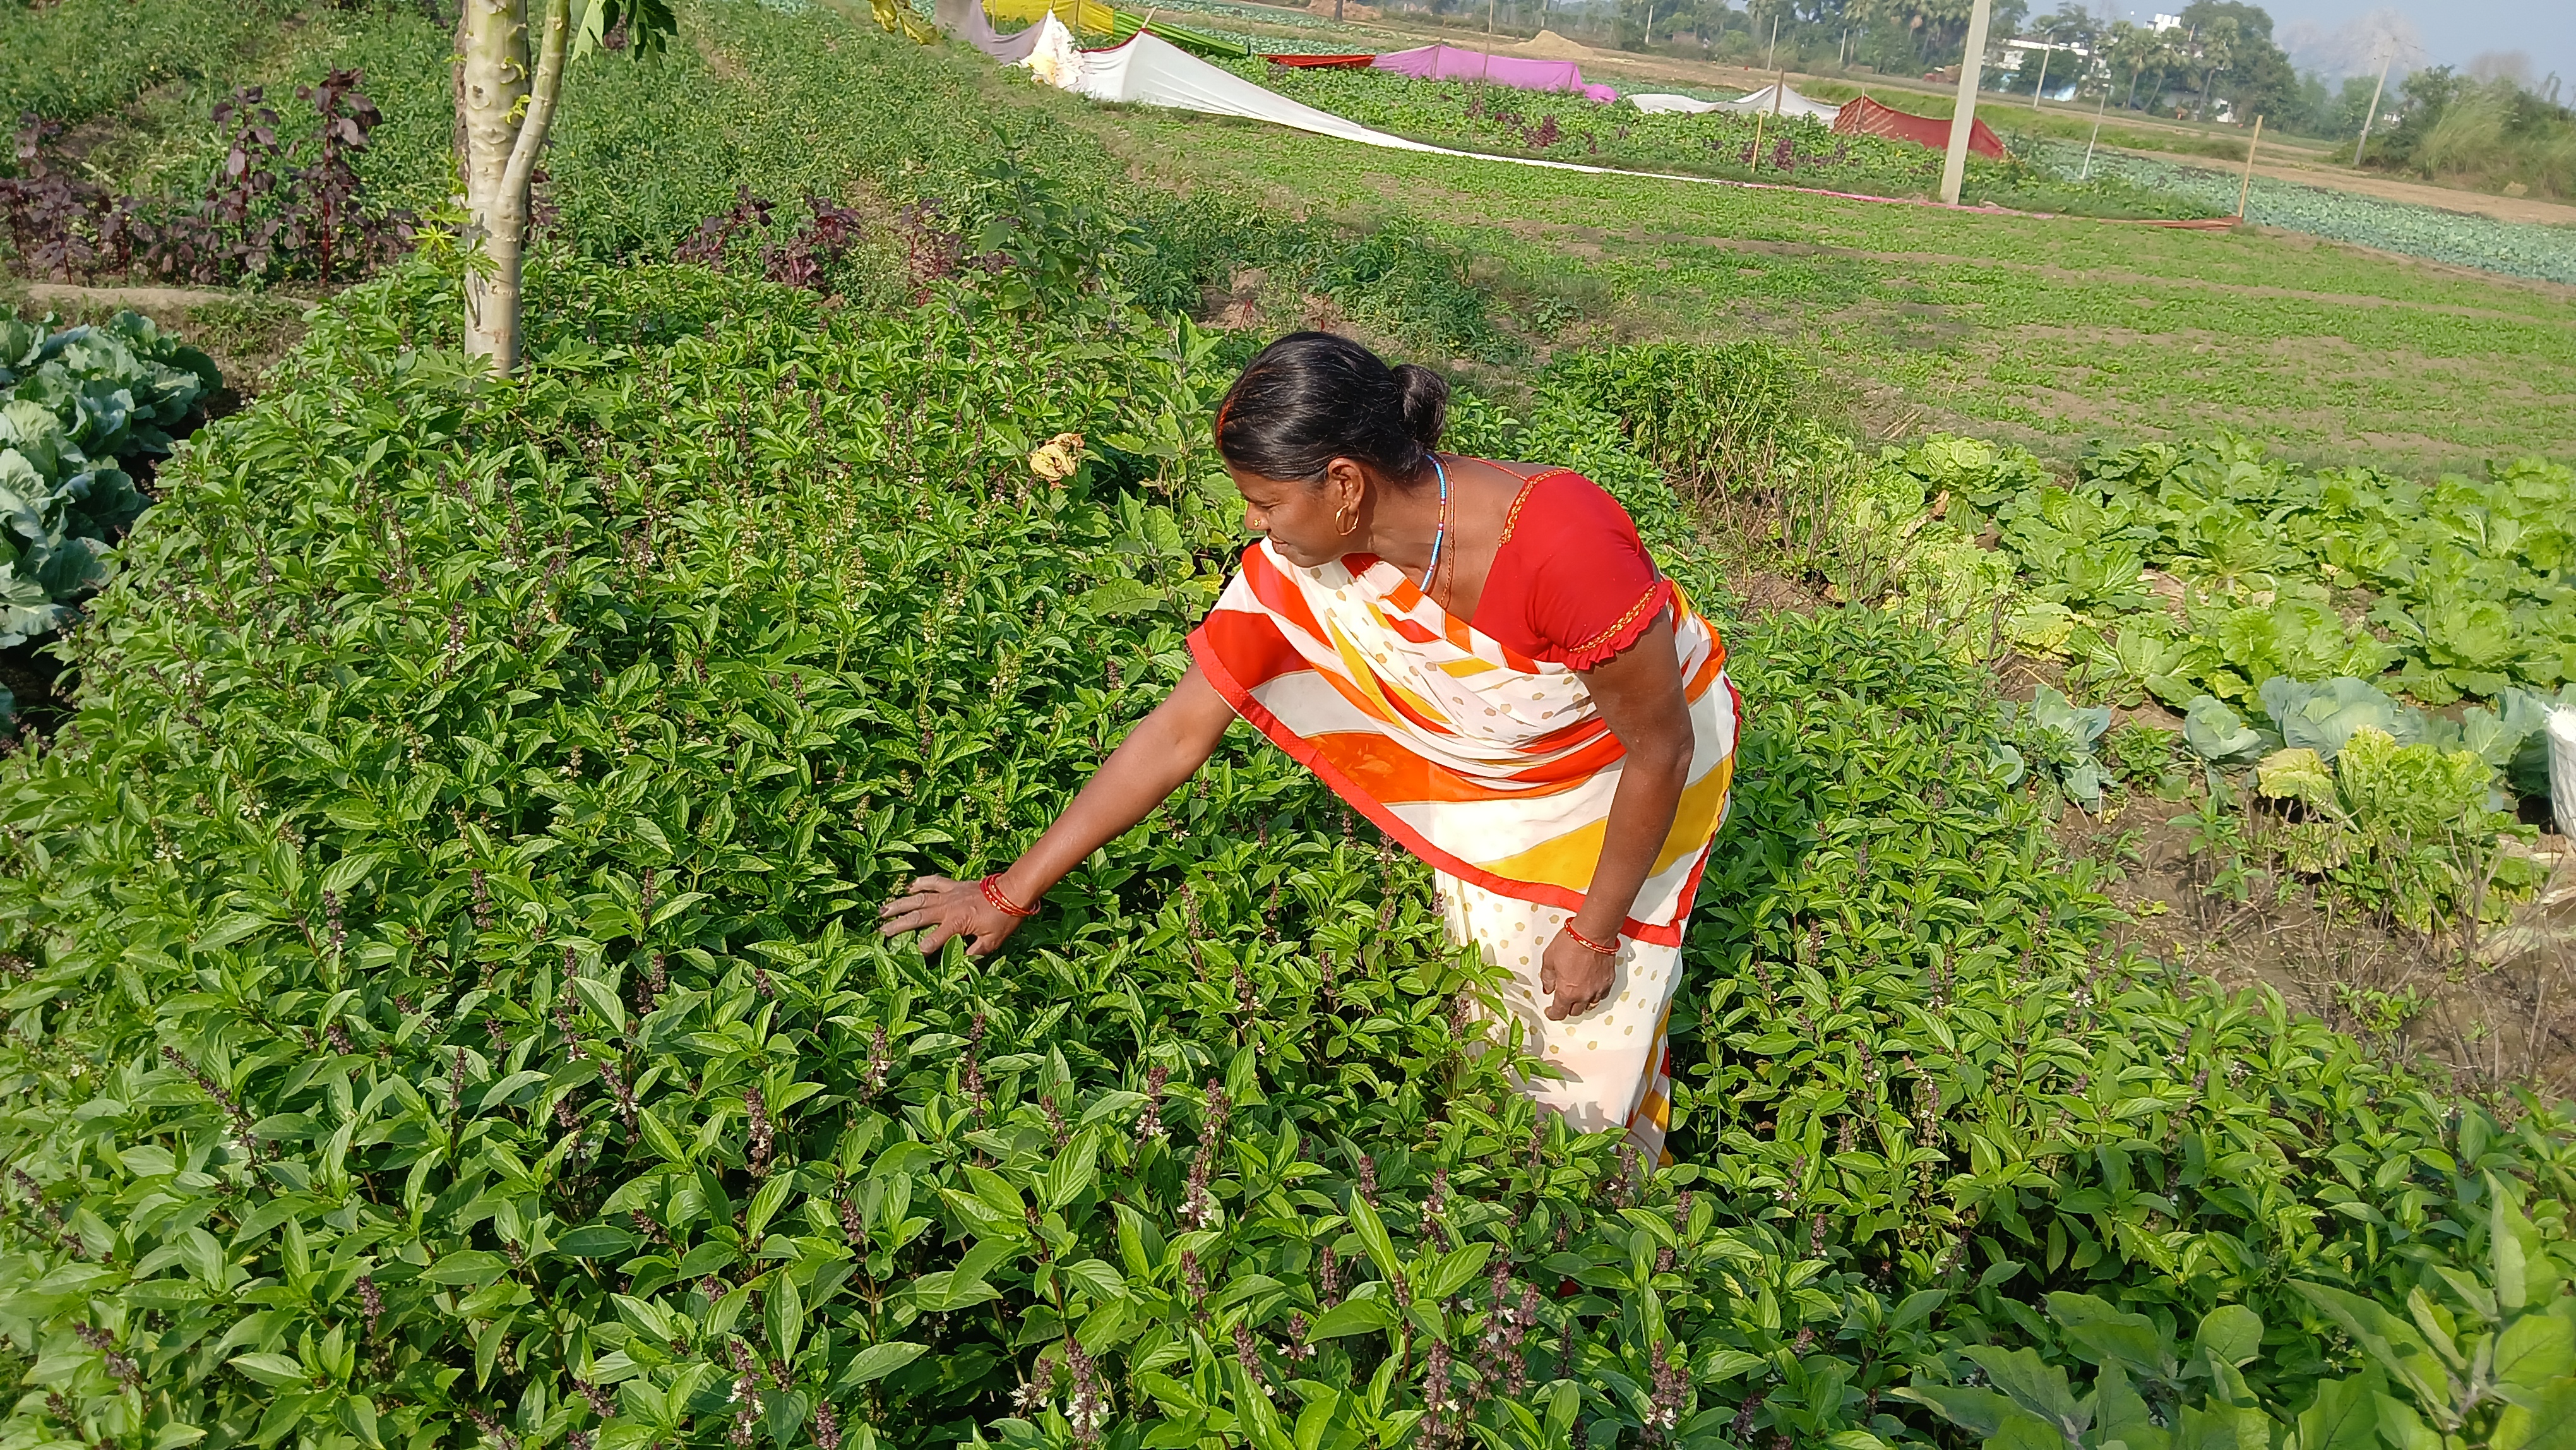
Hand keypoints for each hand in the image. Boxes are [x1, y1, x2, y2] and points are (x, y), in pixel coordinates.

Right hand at [877, 875, 1023, 955]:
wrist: (1013, 890)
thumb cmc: (1004, 918)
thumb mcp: (991, 942)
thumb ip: (973, 956)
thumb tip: (960, 973)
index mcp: (956, 923)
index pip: (932, 940)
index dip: (919, 950)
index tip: (906, 957)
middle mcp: (947, 908)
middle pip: (917, 917)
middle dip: (897, 925)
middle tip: (880, 931)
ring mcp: (948, 894)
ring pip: (918, 898)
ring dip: (900, 904)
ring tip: (882, 910)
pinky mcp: (953, 885)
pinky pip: (933, 882)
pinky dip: (920, 884)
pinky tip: (909, 887)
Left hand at [1539, 927, 1617, 1019]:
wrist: (1593, 933)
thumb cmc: (1572, 943)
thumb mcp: (1549, 959)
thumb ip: (1547, 978)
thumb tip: (1548, 988)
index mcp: (1567, 992)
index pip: (1559, 1013)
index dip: (1552, 1014)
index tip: (1550, 1012)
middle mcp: (1584, 995)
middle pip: (1575, 1012)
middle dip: (1567, 1009)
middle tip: (1562, 1002)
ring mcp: (1598, 989)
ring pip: (1590, 1005)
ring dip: (1582, 1003)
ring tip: (1576, 995)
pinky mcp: (1608, 981)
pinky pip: (1601, 995)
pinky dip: (1595, 995)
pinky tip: (1590, 988)